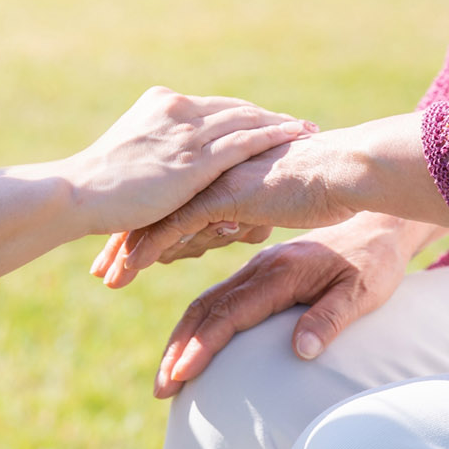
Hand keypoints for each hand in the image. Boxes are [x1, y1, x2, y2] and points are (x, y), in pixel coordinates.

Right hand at [62, 86, 313, 234]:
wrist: (78, 193)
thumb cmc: (97, 187)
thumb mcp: (129, 156)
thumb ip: (155, 153)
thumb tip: (170, 169)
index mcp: (160, 104)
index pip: (214, 107)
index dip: (244, 114)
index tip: (268, 120)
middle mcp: (177, 109)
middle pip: (236, 109)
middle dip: (269, 117)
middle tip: (299, 124)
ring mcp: (186, 132)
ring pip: (246, 121)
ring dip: (280, 125)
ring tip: (308, 130)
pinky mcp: (194, 158)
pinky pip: (245, 141)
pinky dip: (274, 136)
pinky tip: (296, 138)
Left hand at [96, 128, 368, 286]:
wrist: (348, 171)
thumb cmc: (324, 188)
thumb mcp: (273, 203)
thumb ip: (246, 211)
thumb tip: (230, 223)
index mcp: (218, 171)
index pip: (170, 198)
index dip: (144, 225)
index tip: (120, 250)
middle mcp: (209, 173)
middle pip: (154, 207)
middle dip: (124, 239)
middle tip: (100, 269)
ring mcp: (214, 181)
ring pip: (158, 216)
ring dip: (129, 249)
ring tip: (107, 277)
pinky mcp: (224, 194)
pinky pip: (176, 224)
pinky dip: (149, 246)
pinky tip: (129, 268)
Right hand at [151, 216, 416, 397]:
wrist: (379, 225)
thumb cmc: (375, 263)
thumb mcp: (363, 292)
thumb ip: (330, 318)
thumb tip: (301, 352)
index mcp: (282, 272)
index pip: (231, 313)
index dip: (203, 346)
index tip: (182, 374)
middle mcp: (262, 267)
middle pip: (207, 308)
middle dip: (180, 348)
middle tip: (162, 388)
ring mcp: (258, 268)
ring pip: (207, 302)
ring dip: (182, 338)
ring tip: (168, 375)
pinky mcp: (260, 272)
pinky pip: (219, 297)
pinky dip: (198, 324)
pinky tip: (190, 346)